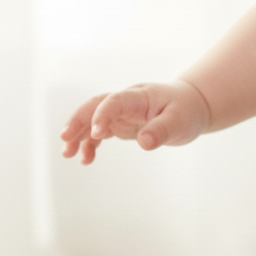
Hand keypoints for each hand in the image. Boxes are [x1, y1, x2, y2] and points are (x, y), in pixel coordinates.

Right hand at [59, 80, 210, 164]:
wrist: (190, 105)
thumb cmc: (186, 110)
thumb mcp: (179, 121)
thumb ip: (162, 130)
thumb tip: (144, 142)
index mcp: (138, 96)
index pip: (114, 102)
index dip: (103, 115)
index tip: (97, 133)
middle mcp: (125, 102)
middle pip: (94, 106)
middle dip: (78, 121)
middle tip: (65, 139)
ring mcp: (120, 113)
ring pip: (92, 120)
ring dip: (78, 135)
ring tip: (68, 154)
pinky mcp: (120, 124)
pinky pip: (100, 133)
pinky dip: (90, 144)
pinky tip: (85, 159)